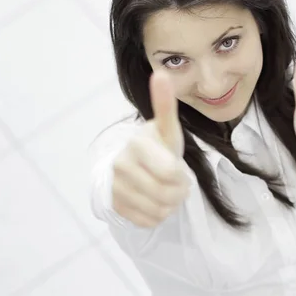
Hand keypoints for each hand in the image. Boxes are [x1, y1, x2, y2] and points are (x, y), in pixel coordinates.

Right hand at [112, 71, 189, 226]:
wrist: (134, 166)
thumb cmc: (157, 146)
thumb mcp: (166, 128)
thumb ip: (165, 104)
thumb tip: (162, 73)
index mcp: (137, 145)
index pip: (170, 172)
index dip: (181, 175)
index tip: (177, 168)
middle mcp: (121, 165)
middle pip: (167, 194)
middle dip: (178, 191)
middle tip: (176, 182)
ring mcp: (116, 188)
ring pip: (159, 210)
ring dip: (170, 204)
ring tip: (166, 191)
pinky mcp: (115, 207)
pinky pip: (148, 221)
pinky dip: (157, 215)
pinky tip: (154, 201)